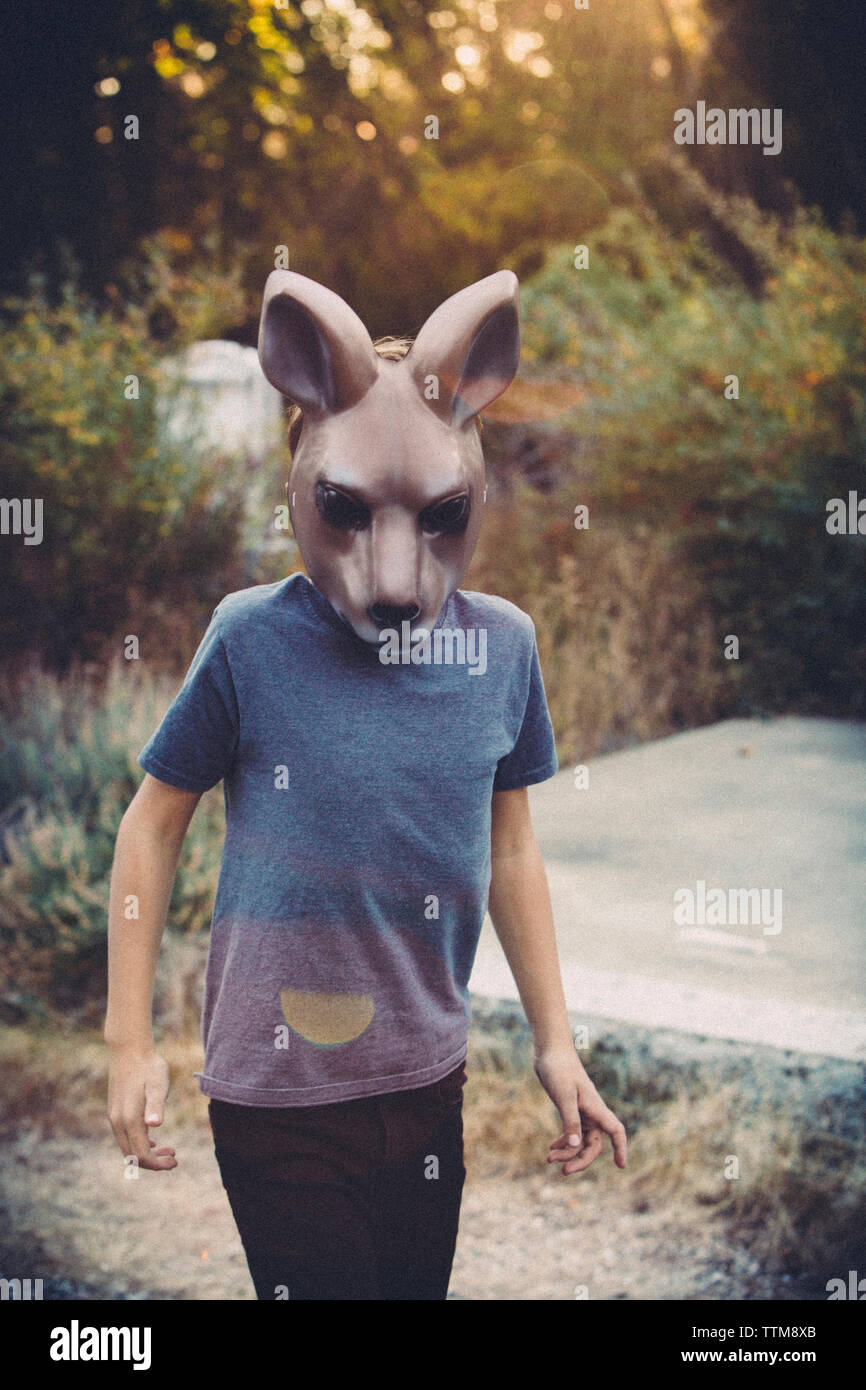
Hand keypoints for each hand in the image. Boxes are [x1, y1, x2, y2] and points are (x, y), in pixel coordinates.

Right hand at [107, 1045, 176, 1172]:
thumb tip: (155, 1124)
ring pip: (127, 1147)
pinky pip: (125, 1137)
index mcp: (129, 1120)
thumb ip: (156, 1105)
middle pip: (132, 1155)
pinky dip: (139, 1144)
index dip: (158, 1164)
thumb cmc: (148, 1067)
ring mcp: (115, 1117)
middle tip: (174, 1158)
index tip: (175, 1161)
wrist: (129, 1049)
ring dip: (147, 1154)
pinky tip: (153, 1141)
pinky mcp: (115, 1111)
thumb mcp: (157, 1085)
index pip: (141, 1155)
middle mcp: (118, 1122)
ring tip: (169, 1150)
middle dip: (153, 1162)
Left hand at [534, 1048, 626, 1175]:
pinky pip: (572, 1132)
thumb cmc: (559, 1069)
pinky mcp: (570, 1109)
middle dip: (581, 1159)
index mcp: (595, 1108)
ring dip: (568, 1152)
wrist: (550, 1052)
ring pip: (581, 1140)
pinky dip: (564, 1142)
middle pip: (594, 1144)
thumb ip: (570, 1120)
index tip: (621, 1166)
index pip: (615, 1131)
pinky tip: (552, 1147)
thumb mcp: (563, 1095)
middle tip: (564, 1171)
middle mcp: (592, 1112)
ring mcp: (581, 1112)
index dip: (620, 1148)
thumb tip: (575, 1144)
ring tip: (550, 1158)